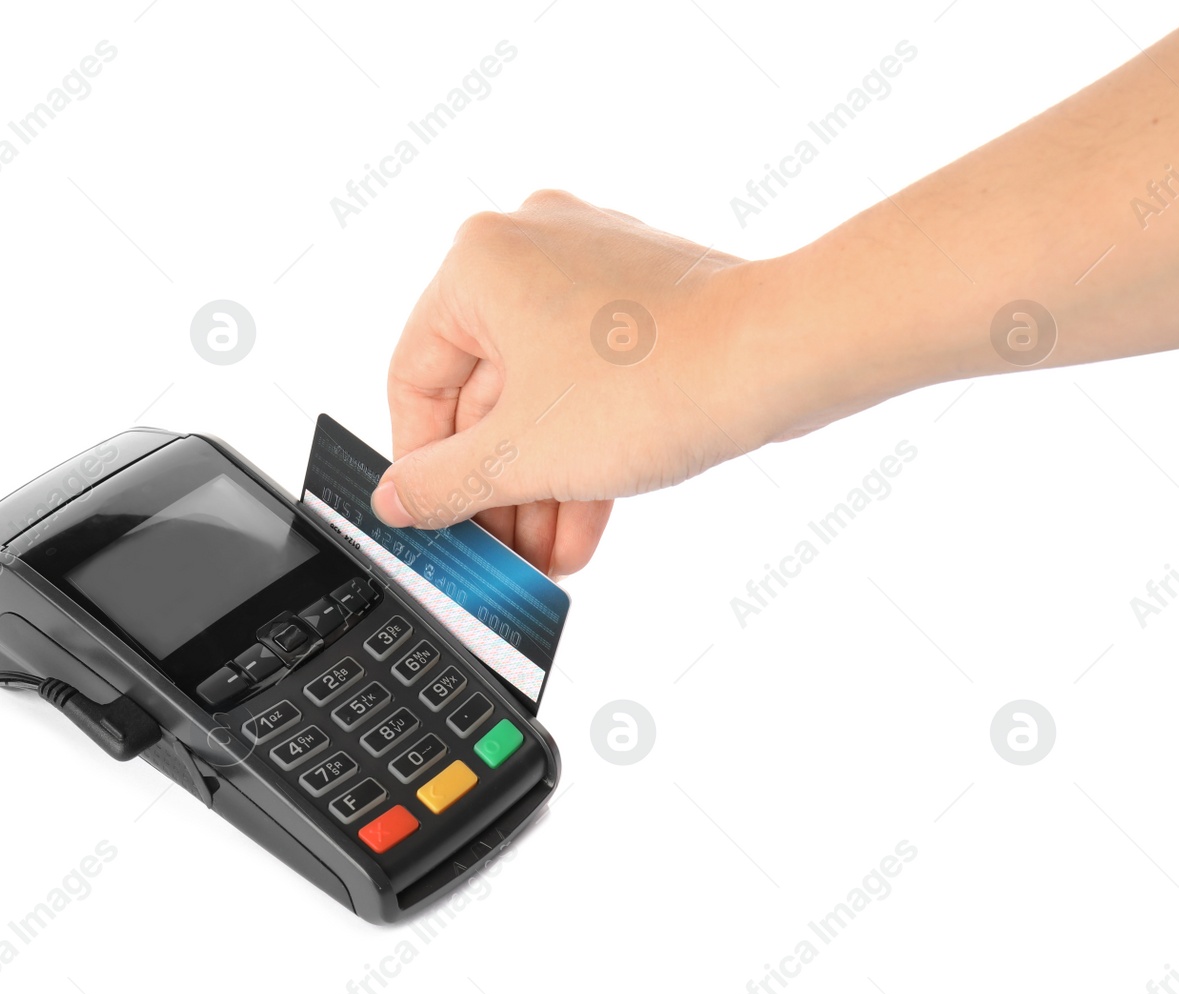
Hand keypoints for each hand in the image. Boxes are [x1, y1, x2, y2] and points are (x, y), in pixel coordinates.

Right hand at [374, 189, 779, 576]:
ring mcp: (592, 270)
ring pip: (541, 395)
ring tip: (543, 559)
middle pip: (483, 393)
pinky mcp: (642, 302)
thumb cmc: (655, 380)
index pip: (415, 377)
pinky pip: (589, 384)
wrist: (782, 357)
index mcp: (479, 262)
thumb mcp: (521, 455)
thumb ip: (442, 484)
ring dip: (539, 486)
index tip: (430, 515)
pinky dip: (581, 451)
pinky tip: (579, 529)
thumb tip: (396, 500)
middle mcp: (530, 249)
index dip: (419, 463)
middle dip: (496, 488)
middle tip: (493, 555)